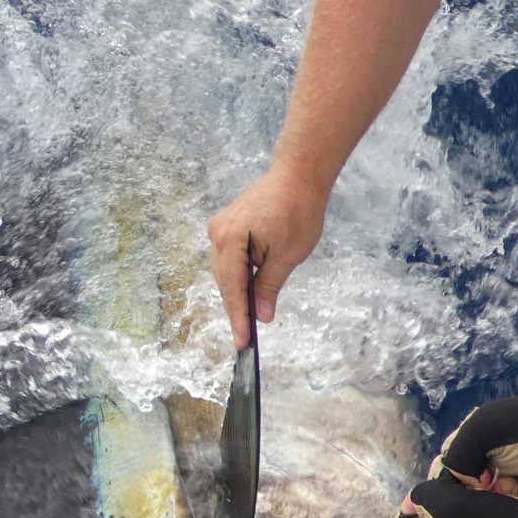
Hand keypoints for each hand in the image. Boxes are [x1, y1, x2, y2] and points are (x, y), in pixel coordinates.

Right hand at [207, 166, 327, 348]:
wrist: (298, 175)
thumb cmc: (298, 209)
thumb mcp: (287, 256)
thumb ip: (269, 287)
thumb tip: (261, 314)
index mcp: (231, 240)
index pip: (233, 290)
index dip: (238, 318)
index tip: (242, 342)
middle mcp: (219, 233)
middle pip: (225, 281)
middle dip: (237, 307)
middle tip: (246, 335)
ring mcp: (220, 226)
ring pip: (226, 270)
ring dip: (238, 290)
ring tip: (250, 315)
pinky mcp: (228, 223)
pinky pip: (229, 256)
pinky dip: (238, 273)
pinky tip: (249, 287)